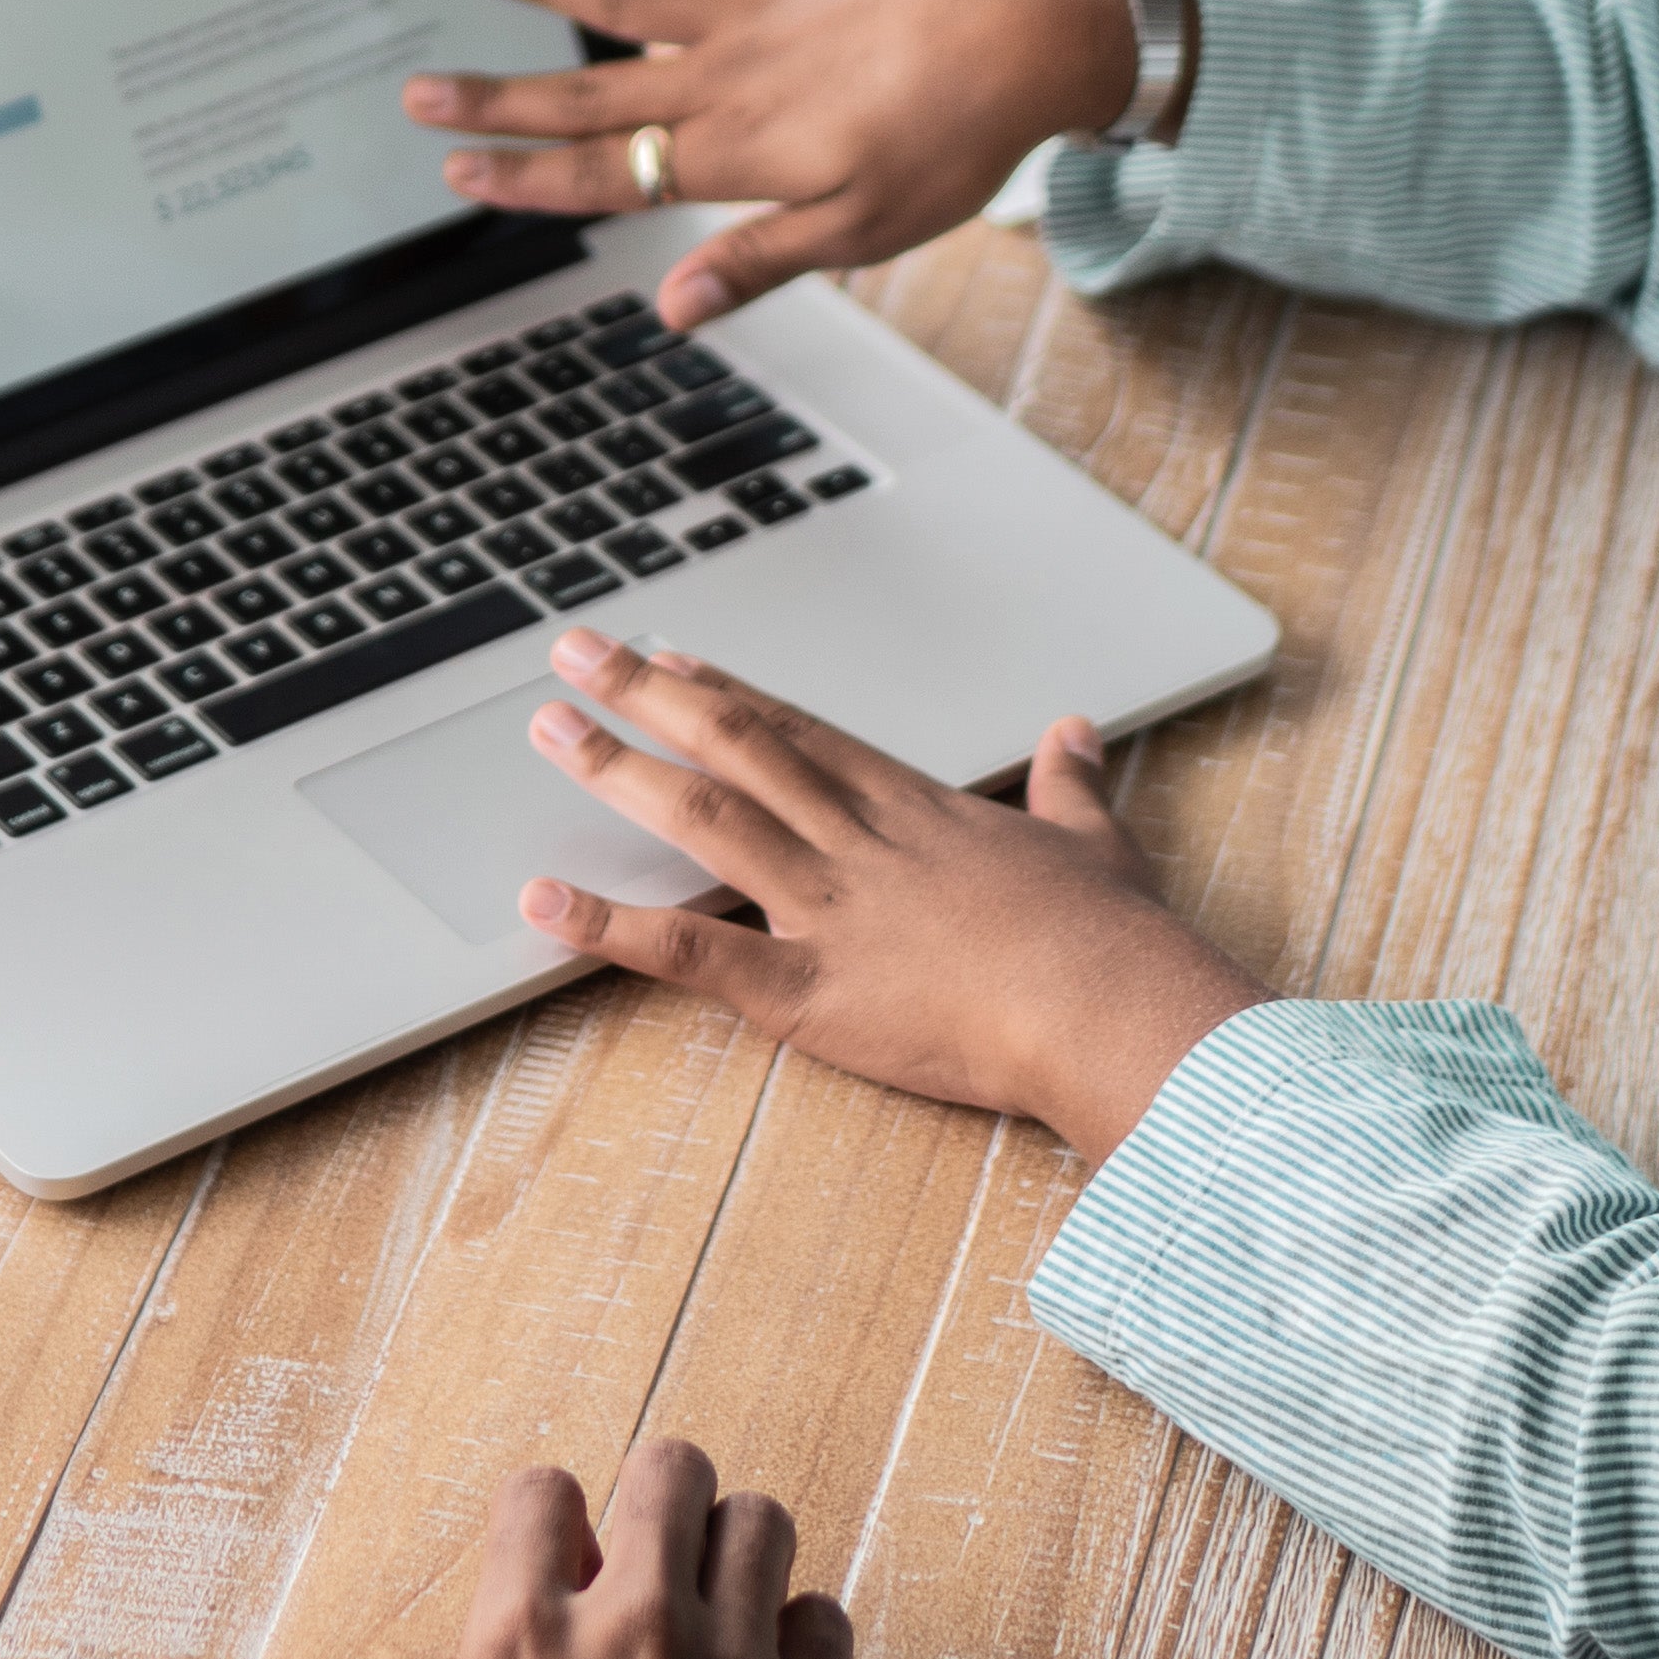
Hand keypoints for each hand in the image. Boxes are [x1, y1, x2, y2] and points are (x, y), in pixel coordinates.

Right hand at [401, 1441, 858, 1658]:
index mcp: (517, 1654)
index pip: (540, 1494)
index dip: (553, 1521)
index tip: (566, 1561)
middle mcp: (631, 1633)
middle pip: (669, 1472)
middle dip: (659, 1504)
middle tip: (657, 1565)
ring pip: (763, 1523)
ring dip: (737, 1556)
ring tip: (725, 1617)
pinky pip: (827, 1620)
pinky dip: (801, 1641)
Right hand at [405, 0, 1143, 330]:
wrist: (1034, 37)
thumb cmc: (957, 144)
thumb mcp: (861, 232)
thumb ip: (757, 260)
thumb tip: (669, 309)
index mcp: (734, 151)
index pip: (606, 176)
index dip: (524, 180)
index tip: (454, 171)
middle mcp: (725, 75)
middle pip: (589, 93)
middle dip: (495, 97)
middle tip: (411, 88)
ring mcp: (757, 10)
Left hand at [521, 632, 1258, 1153]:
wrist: (1114, 1007)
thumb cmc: (1114, 939)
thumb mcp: (1097, 842)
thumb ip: (1069, 785)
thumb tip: (1075, 731)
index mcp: (916, 810)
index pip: (800, 732)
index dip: (727, 693)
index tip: (672, 657)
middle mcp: (858, 842)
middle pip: (736, 748)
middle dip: (646, 696)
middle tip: (574, 651)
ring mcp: (828, 908)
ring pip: (706, 819)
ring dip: (618, 771)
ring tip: (548, 729)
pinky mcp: (812, 989)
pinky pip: (694, 954)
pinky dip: (612, 927)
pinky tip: (543, 902)